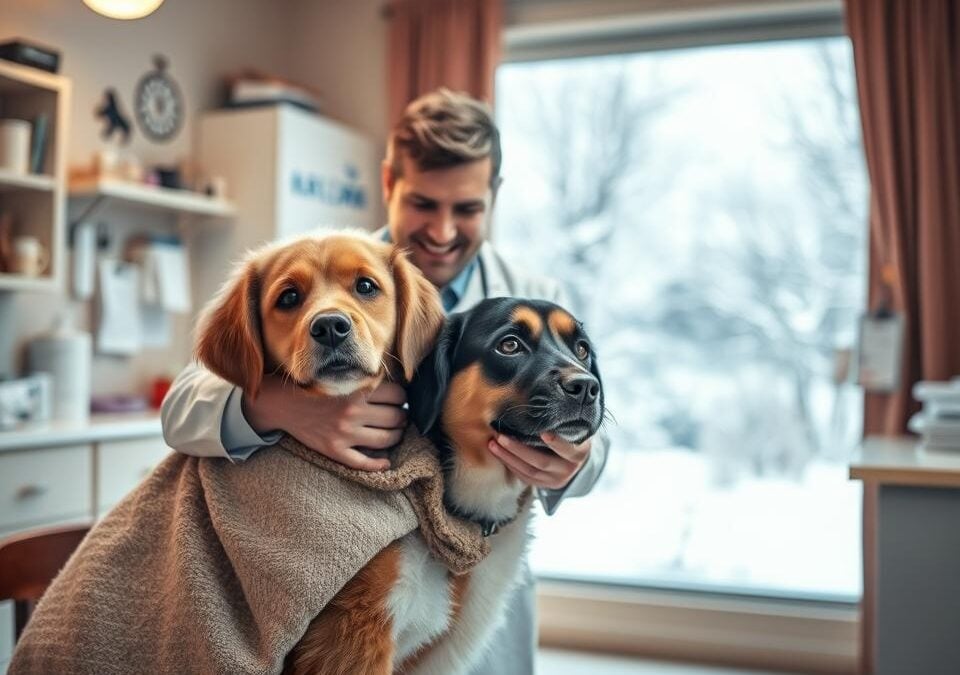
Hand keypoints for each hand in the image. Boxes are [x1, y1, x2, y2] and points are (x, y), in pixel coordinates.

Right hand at [242, 375, 406, 470]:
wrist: (283, 403)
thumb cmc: (316, 387)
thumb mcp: (342, 377)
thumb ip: (367, 381)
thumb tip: (397, 391)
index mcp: (356, 390)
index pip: (396, 395)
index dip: (402, 398)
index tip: (400, 400)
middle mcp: (352, 412)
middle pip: (395, 418)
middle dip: (402, 417)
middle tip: (400, 417)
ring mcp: (344, 434)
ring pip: (385, 440)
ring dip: (396, 436)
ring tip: (395, 432)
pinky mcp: (334, 450)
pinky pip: (363, 463)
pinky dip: (379, 465)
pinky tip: (386, 463)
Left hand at [488, 432, 591, 489]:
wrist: (575, 460)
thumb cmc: (572, 436)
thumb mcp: (575, 429)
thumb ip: (563, 422)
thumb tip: (545, 400)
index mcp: (578, 454)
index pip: (568, 449)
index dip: (556, 442)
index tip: (543, 432)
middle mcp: (568, 470)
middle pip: (541, 461)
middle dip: (518, 449)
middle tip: (501, 436)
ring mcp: (555, 480)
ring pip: (529, 471)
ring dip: (508, 458)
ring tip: (493, 444)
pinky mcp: (544, 485)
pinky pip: (524, 477)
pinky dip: (510, 465)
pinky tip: (499, 454)